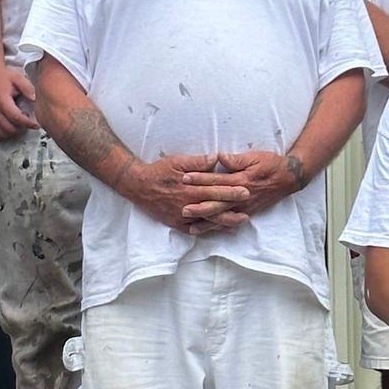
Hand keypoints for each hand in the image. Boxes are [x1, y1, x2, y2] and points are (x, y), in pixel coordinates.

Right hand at [0, 65, 40, 139]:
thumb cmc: (0, 75)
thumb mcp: (17, 78)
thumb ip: (28, 89)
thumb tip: (35, 98)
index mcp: (3, 102)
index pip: (17, 119)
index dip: (28, 124)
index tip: (36, 125)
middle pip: (10, 129)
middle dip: (21, 128)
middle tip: (27, 122)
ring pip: (1, 133)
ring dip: (12, 132)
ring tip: (18, 125)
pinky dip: (1, 134)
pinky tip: (8, 128)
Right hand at [121, 154, 250, 230]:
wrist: (138, 186)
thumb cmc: (159, 171)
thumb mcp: (178, 161)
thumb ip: (198, 162)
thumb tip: (216, 158)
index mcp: (190, 188)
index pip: (215, 189)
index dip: (231, 191)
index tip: (246, 190)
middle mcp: (187, 204)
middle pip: (214, 207)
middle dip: (233, 208)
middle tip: (250, 208)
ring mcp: (182, 216)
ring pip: (207, 221)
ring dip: (225, 221)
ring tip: (240, 221)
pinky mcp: (176, 223)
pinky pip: (195, 229)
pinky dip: (208, 230)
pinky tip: (220, 229)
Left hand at [186, 149, 300, 222]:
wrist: (289, 178)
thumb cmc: (271, 164)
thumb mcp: (254, 157)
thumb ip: (236, 159)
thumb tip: (219, 157)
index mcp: (241, 180)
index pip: (216, 180)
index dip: (200, 178)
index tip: (184, 178)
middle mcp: (241, 197)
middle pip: (217, 203)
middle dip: (199, 207)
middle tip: (182, 209)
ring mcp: (244, 207)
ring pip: (222, 217)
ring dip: (206, 222)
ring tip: (190, 225)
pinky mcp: (247, 212)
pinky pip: (230, 222)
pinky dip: (218, 227)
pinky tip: (208, 231)